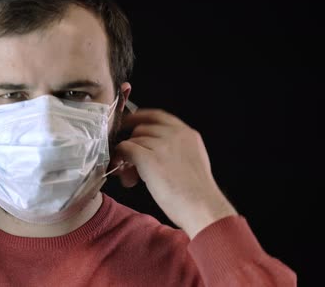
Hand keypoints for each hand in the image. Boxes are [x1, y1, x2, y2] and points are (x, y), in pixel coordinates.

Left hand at [111, 109, 236, 238]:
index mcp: (188, 134)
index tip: (129, 123)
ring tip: (132, 178)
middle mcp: (175, 134)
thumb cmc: (197, 194)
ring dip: (127, 158)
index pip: (158, 115)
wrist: (203, 209)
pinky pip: (125, 149)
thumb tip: (149, 149)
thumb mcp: (192, 159)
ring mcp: (162, 145)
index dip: (140, 117)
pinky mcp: (149, 158)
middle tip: (131, 166)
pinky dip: (121, 159)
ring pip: (133, 140)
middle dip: (134, 145)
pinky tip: (127, 177)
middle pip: (142, 129)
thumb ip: (176, 149)